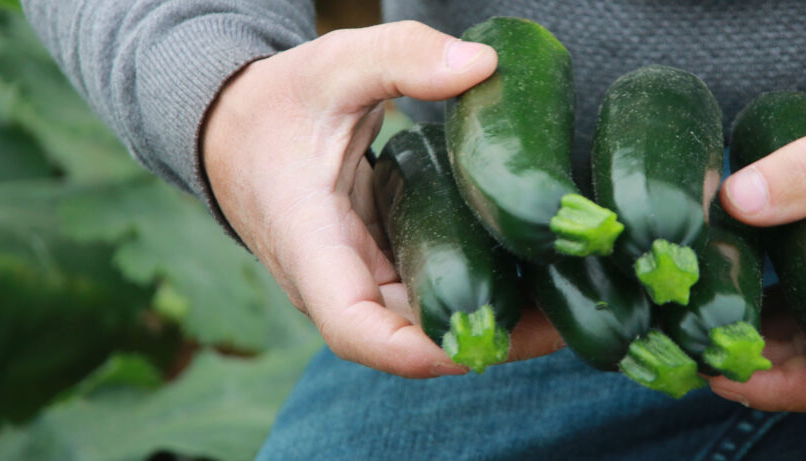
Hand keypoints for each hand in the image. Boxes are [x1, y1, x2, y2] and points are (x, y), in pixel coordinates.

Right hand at [201, 21, 561, 377]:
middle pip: (410, 338)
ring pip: (425, 322)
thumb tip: (482, 66)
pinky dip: (478, 289)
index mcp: (311, 246)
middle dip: (489, 338)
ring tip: (569, 301)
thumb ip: (400, 57)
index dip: (418, 350)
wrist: (234, 129)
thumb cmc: (276, 103)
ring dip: (493, 321)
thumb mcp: (333, 66)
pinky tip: (532, 274)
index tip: (487, 342)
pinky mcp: (379, 264)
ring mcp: (359, 278)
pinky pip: (430, 291)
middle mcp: (335, 280)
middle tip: (571, 315)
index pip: (354, 328)